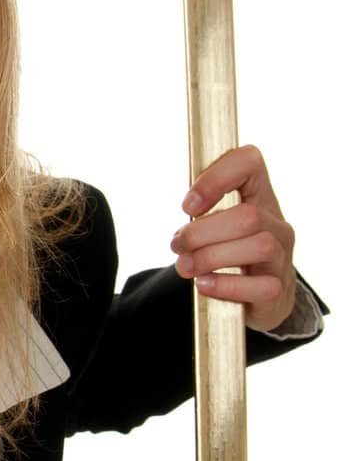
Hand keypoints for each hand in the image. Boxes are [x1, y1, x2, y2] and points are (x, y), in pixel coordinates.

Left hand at [169, 145, 297, 332]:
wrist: (258, 298)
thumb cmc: (230, 257)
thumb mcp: (216, 230)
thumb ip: (201, 220)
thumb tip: (181, 236)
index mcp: (259, 198)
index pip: (250, 162)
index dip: (216, 177)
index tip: (188, 206)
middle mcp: (278, 225)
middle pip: (249, 215)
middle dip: (201, 232)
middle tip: (177, 246)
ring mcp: (283, 258)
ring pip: (259, 245)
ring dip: (211, 257)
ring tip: (186, 267)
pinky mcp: (279, 291)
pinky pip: (260, 286)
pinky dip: (225, 285)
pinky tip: (204, 284)